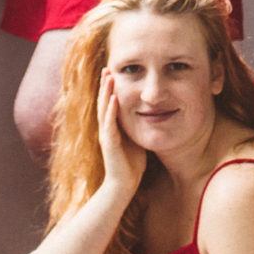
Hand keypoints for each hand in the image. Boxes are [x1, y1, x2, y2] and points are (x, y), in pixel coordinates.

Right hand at [96, 68, 146, 197]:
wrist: (123, 186)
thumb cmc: (131, 165)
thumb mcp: (136, 140)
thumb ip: (137, 127)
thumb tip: (150, 115)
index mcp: (112, 127)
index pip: (109, 103)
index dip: (110, 88)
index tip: (113, 72)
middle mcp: (106, 129)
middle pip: (103, 102)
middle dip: (105, 85)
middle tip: (107, 67)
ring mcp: (106, 135)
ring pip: (103, 109)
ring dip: (106, 92)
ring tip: (108, 76)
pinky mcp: (109, 144)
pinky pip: (109, 124)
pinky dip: (110, 110)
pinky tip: (113, 98)